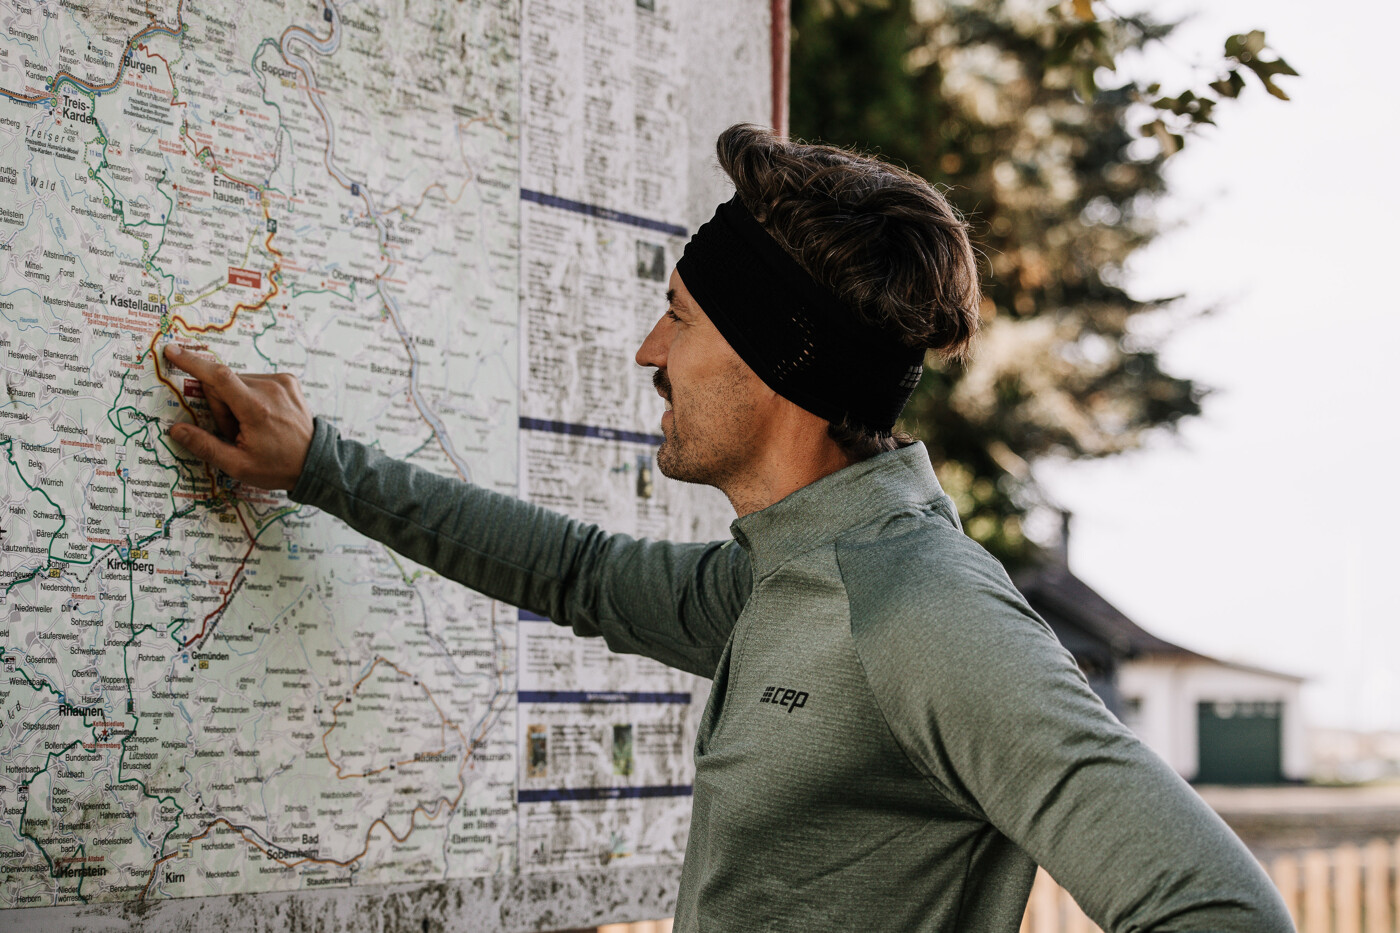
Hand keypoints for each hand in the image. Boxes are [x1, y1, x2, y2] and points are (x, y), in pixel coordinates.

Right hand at [162, 344, 314, 490]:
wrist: (315, 461)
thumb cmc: (277, 466)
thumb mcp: (238, 465)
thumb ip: (205, 446)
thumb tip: (176, 430)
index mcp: (256, 408)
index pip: (218, 377)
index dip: (193, 363)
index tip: (173, 351)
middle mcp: (270, 388)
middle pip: (224, 384)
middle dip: (220, 406)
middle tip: (235, 432)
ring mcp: (281, 382)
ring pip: (238, 382)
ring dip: (235, 402)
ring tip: (252, 427)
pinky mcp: (288, 380)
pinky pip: (255, 381)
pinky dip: (250, 396)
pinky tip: (263, 416)